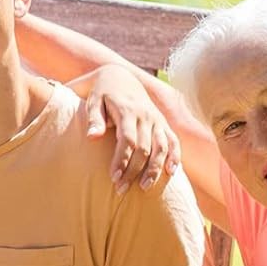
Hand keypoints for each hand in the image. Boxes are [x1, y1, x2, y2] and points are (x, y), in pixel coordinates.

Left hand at [80, 65, 180, 193]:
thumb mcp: (93, 101)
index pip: (128, 140)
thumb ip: (94, 119)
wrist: (119, 76)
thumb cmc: (101, 92)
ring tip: (145, 188)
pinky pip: (173, 141)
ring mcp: (157, 120)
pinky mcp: (163, 123)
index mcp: (128, 111)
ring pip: (161, 147)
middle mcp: (146, 116)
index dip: (122, 160)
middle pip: (145, 148)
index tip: (113, 177)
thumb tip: (92, 137)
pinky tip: (171, 172)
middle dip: (134, 171)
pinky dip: (174, 156)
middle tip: (121, 189)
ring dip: (154, 169)